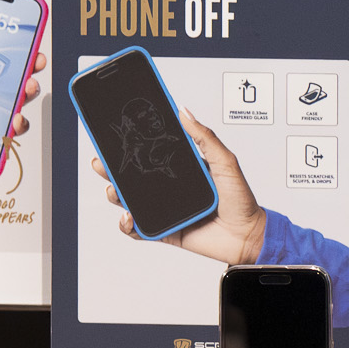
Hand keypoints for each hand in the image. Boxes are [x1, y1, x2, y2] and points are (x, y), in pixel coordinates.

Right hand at [96, 105, 267, 262]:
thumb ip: (204, 137)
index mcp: (180, 167)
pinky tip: (128, 217)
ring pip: (129, 200)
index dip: (130, 143)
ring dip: (114, 194)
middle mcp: (168, 187)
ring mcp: (165, 209)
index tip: (114, 133)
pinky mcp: (164, 230)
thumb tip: (183, 112)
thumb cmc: (241, 199)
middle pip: (132, 175)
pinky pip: (139, 229)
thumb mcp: (225, 161)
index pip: (149, 151)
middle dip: (111, 167)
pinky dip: (127, 225)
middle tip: (100, 161)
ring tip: (113, 189)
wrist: (248, 236)